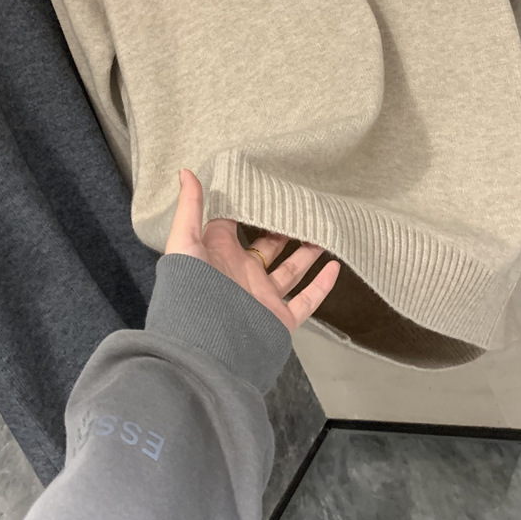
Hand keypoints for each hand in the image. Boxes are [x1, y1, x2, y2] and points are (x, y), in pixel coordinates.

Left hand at [165, 168, 340, 332]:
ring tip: (322, 230)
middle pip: (269, 247)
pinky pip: (306, 300)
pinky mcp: (279, 318)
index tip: (271, 187)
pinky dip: (322, 285)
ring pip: (291, 270)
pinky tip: (336, 266)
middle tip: (303, 207)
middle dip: (284, 228)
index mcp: (221, 255)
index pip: (238, 226)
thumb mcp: (185, 242)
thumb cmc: (189, 291)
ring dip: (307, 252)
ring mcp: (262, 297)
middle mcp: (243, 274)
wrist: (202, 349)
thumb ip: (190, 208)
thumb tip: (186, 170)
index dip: (252, 208)